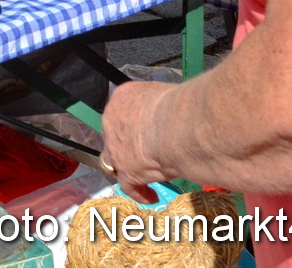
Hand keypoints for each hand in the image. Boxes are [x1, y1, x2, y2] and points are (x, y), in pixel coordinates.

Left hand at [99, 79, 176, 202]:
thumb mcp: (165, 94)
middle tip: (144, 153)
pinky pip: (129, 185)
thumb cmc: (180, 104)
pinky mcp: (126, 171)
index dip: (133, 124)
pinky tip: (151, 197)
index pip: (122, 113)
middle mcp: (112, 121)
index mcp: (122, 98)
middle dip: (126, 145)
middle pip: (114, 136)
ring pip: (113, 160)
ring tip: (141, 177)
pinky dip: (140, 192)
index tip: (146, 130)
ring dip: (126, 167)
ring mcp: (116, 147)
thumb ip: (160, 106)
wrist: (178, 125)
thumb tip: (172, 114)